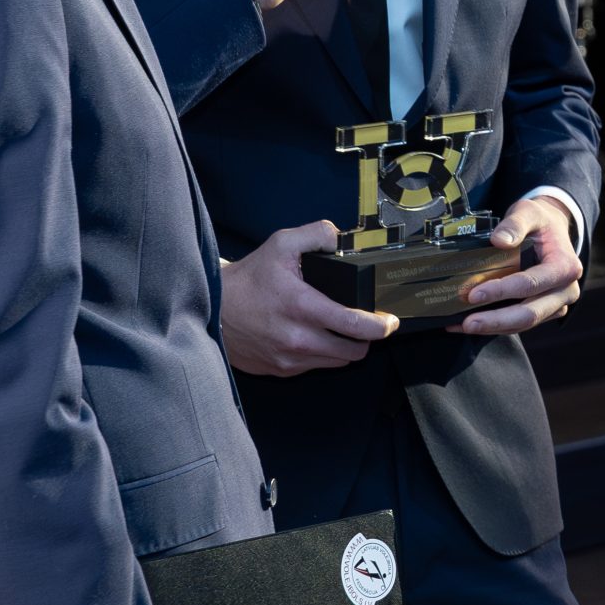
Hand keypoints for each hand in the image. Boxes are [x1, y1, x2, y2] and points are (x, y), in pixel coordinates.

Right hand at [220, 221, 398, 376]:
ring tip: (342, 329)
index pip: (355, 325)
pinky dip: (322, 354)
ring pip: (336, 361)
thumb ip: (317, 234)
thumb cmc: (248, 278)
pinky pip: (314, 366)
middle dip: (366, 338)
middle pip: (353, 351)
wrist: (214, 308)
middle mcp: (297, 338)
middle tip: (366, 323)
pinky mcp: (280, 369)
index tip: (390, 321)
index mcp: (302, 307)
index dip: (381, 326)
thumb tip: (342, 237)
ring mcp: (288, 358)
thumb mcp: (282, 244)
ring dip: (345, 347)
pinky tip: (316, 336)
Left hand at [455, 196, 583, 335]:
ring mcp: (557, 304)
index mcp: (565, 266)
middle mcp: (566, 290)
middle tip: (468, 323)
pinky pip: (520, 324)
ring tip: (463, 325)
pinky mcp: (545, 312)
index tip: (474, 294)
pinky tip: (470, 323)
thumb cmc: (540, 222)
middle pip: (530, 314)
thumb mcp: (528, 212)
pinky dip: (495, 326)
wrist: (553, 231)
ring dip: (493, 327)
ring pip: (524, 324)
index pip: (531, 284)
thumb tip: (498, 241)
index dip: (502, 291)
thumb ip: (514, 224)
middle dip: (496, 321)